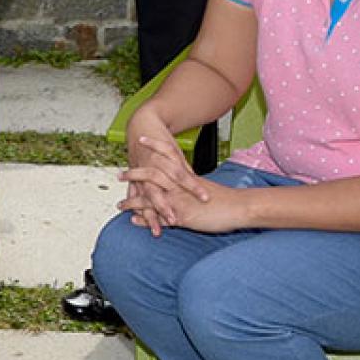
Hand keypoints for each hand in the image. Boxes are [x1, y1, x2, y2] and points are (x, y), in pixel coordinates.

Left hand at [119, 133, 249, 234]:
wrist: (240, 208)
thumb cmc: (225, 199)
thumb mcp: (204, 187)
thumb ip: (191, 183)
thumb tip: (184, 178)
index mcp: (185, 176)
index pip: (167, 153)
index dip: (154, 144)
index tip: (141, 138)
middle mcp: (179, 185)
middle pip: (151, 174)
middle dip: (134, 174)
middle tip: (120, 174)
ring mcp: (179, 200)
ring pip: (150, 197)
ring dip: (133, 202)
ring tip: (120, 206)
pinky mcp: (182, 215)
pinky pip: (158, 216)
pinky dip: (145, 219)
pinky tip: (134, 221)